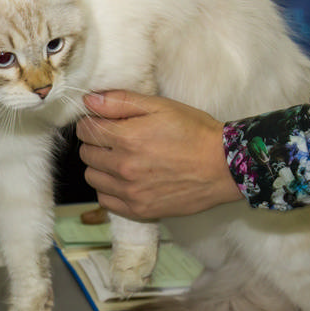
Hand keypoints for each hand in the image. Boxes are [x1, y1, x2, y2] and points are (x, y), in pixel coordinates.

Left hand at [76, 91, 243, 219]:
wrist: (224, 166)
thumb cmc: (195, 132)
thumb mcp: (160, 106)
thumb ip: (120, 102)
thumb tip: (88, 100)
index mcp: (127, 137)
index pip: (85, 130)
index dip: (94, 123)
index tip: (106, 122)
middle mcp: (124, 167)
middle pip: (86, 154)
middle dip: (97, 143)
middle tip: (117, 139)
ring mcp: (131, 192)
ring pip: (93, 178)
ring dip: (101, 167)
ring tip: (122, 159)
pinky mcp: (140, 210)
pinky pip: (106, 200)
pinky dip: (110, 190)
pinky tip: (126, 180)